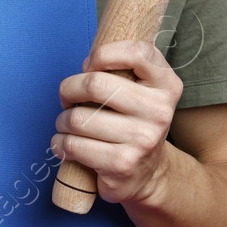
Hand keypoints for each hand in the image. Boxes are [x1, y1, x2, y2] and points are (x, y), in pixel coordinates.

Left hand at [52, 38, 182, 205]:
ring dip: (62, 121)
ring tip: (66, 125)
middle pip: (95, 84)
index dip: (102, 55)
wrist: (147, 174)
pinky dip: (59, 143)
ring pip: (78, 118)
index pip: (136, 52)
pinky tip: (64, 145)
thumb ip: (123, 70)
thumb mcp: (141, 92)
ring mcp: (143, 139)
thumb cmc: (132, 123)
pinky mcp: (123, 164)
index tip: (89, 67)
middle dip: (68, 89)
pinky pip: (74, 145)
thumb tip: (86, 65)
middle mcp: (160, 111)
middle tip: (67, 98)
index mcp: (167, 85)